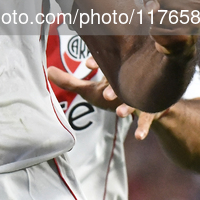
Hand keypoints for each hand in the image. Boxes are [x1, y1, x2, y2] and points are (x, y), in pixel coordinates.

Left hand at [48, 56, 164, 131]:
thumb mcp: (91, 89)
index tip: (88, 65)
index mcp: (114, 72)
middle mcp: (129, 81)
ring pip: (136, 100)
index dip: (97, 62)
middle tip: (107, 95)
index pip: (106, 63)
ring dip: (128, 107)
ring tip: (120, 114)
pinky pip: (148, 118)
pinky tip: (138, 136)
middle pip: (123, 82)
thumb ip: (71, 81)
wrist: (147, 105)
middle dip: (115, 88)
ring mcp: (142, 96)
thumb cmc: (114, 93)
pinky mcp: (152, 110)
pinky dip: (143, 127)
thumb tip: (47, 71)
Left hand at [142, 0, 199, 56]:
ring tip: (169, 20)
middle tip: (171, 10)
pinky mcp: (183, 37)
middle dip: (159, 2)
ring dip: (156, 16)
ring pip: (157, 12)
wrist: (177, 38)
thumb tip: (152, 11)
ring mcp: (195, 21)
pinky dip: (155, 29)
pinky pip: (154, 27)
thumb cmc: (167, 5)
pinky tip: (167, 31)